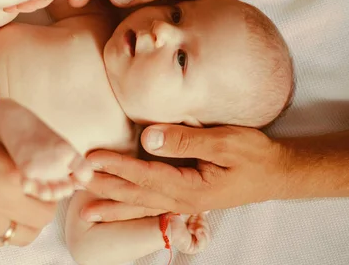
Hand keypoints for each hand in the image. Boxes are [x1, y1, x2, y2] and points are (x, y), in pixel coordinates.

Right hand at [0, 102, 55, 246]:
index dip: (60, 184)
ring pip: (21, 236)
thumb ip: (16, 142)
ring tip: (19, 200)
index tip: (59, 176)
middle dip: (46, 202)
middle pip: (42, 219)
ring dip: (27, 220)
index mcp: (8, 176)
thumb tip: (37, 148)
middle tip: (40, 186)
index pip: (53, 192)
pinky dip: (5, 229)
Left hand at [81, 124, 288, 221]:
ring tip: (85, 207)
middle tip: (74, 181)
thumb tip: (148, 138)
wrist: (275, 174)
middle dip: (104, 188)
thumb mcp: (224, 142)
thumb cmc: (253, 156)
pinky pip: (151, 206)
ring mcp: (182, 203)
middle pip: (135, 195)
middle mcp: (182, 200)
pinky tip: (116, 209)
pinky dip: (130, 208)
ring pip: (140, 205)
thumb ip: (186, 140)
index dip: (117, 166)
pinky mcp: (184, 199)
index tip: (91, 159)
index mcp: (191, 188)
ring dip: (112, 203)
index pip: (145, 176)